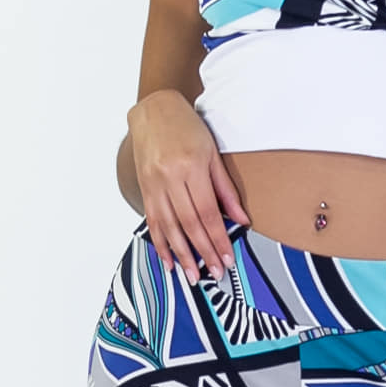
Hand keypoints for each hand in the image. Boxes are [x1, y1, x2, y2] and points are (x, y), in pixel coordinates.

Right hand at [128, 89, 247, 282]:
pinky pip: (152, 221)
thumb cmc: (187, 127)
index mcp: (191, 167)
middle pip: (188, 224)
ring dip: (181, 254)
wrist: (153, 110)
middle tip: (213, 274)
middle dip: (202, 252)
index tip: (226, 259)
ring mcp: (153, 184)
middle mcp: (169, 178)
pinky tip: (167, 260)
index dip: (217, 239)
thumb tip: (242, 220)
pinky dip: (160, 243)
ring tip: (191, 276)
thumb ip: (226, 189)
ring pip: (168, 227)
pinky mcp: (144, 188)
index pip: (207, 213)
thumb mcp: (213, 153)